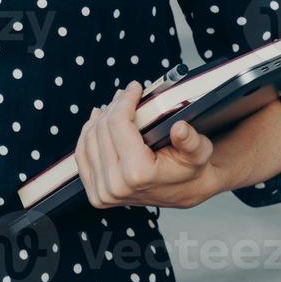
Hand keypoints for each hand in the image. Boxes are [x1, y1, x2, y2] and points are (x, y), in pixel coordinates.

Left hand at [76, 81, 222, 209]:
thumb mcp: (199, 152)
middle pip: (102, 129)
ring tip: (115, 106)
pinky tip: (98, 121)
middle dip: (115, 106)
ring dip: (100, 117)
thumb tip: (180, 128)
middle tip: (127, 94)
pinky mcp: (96, 193)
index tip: (135, 88)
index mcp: (137, 175)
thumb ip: (191, 141)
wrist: (186, 192)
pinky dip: (88, 134)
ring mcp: (103, 193)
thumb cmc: (191, 170)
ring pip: (89, 139)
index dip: (125, 100)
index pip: (118, 124)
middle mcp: (116, 186)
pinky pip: (82, 154)